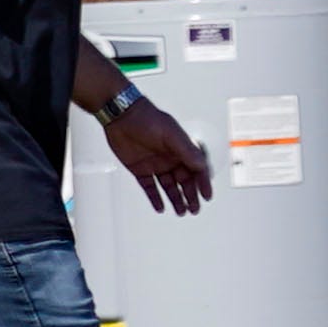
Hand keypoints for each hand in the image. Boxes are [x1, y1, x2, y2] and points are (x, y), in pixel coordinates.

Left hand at [101, 91, 211, 215]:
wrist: (121, 115)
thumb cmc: (147, 118)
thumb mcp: (170, 134)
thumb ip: (186, 150)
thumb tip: (201, 164)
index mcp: (181, 149)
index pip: (197, 169)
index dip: (203, 183)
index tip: (207, 195)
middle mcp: (170, 158)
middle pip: (185, 182)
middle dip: (191, 196)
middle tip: (194, 209)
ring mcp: (156, 165)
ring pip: (169, 187)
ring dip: (176, 199)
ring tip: (181, 211)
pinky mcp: (140, 170)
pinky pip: (150, 187)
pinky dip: (155, 198)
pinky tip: (160, 207)